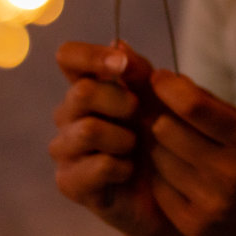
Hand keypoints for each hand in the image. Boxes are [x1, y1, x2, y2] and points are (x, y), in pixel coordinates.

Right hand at [50, 41, 172, 235]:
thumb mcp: (157, 101)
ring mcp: (65, 149)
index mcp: (87, 87)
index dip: (93, 56)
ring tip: (136, 148)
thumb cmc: (161, 140)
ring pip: (87, 130)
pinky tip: (129, 172)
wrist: (170, 194)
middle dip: (121, 102)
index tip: (123, 66)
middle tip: (140, 116)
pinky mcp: (69, 182)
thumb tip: (118, 41)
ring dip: (123, 138)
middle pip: (82, 92)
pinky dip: (121, 167)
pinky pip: (95, 166)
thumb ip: (139, 73)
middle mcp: (68, 115)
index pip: (69, 57)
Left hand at [147, 69, 235, 235]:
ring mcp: (211, 203)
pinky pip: (157, 186)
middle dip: (163, 120)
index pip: (194, 107)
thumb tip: (160, 76)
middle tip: (170, 122)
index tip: (158, 79)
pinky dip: (163, 176)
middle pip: (166, 130)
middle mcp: (231, 173)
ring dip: (161, 149)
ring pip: (157, 157)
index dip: (168, 88)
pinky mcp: (193, 225)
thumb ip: (204, 100)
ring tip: (179, 152)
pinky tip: (180, 177)